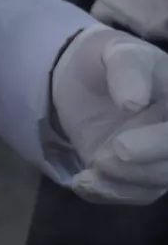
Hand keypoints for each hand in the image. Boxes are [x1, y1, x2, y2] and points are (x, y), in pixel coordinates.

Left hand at [51, 25, 167, 203]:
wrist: (84, 79)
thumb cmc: (107, 61)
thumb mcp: (116, 52)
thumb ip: (128, 70)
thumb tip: (134, 103)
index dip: (159, 144)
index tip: (122, 146)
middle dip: (143, 168)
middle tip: (102, 159)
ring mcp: (161, 157)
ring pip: (157, 182)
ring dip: (123, 182)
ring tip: (89, 171)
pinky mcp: (140, 174)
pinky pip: (134, 193)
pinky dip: (109, 193)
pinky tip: (83, 183)